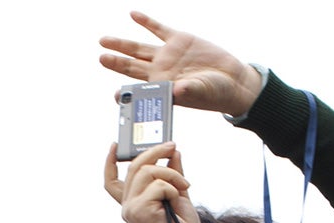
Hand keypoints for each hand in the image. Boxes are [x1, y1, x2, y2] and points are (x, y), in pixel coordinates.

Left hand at [99, 11, 262, 116]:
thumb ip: (188, 91)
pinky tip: (133, 15)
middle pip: (131, 67)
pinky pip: (158, 29)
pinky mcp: (178, 40)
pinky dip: (146, 22)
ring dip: (121, 44)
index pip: (139, 91)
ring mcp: (168, 55)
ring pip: (138, 48)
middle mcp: (161, 72)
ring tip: (104, 41)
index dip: (126, 94)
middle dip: (115, 62)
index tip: (116, 95)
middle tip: (101, 58)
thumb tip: (177, 91)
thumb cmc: (216, 93)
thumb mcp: (203, 92)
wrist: (232, 80)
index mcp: (163, 88)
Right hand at [103, 142, 203, 222]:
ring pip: (147, 172)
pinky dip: (173, 189)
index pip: (111, 182)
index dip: (109, 162)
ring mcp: (131, 208)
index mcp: (133, 203)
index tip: (115, 146)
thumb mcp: (178, 194)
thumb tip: (173, 152)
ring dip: (171, 174)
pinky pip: (158, 185)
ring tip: (184, 186)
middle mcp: (128, 205)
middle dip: (155, 152)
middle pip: (134, 166)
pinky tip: (176, 201)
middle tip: (172, 147)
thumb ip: (173, 173)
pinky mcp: (140, 211)